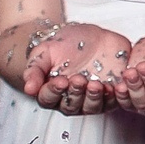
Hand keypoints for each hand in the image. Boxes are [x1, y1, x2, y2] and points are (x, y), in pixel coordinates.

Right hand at [18, 21, 133, 114]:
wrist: (92, 36)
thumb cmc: (66, 44)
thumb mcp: (46, 51)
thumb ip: (35, 69)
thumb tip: (28, 89)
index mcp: (52, 91)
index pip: (48, 99)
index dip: (54, 92)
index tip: (60, 81)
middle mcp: (71, 99)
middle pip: (71, 106)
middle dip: (75, 93)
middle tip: (78, 79)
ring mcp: (92, 98)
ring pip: (92, 107)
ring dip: (94, 97)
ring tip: (95, 84)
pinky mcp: (112, 94)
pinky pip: (115, 101)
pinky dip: (116, 96)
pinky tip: (114, 86)